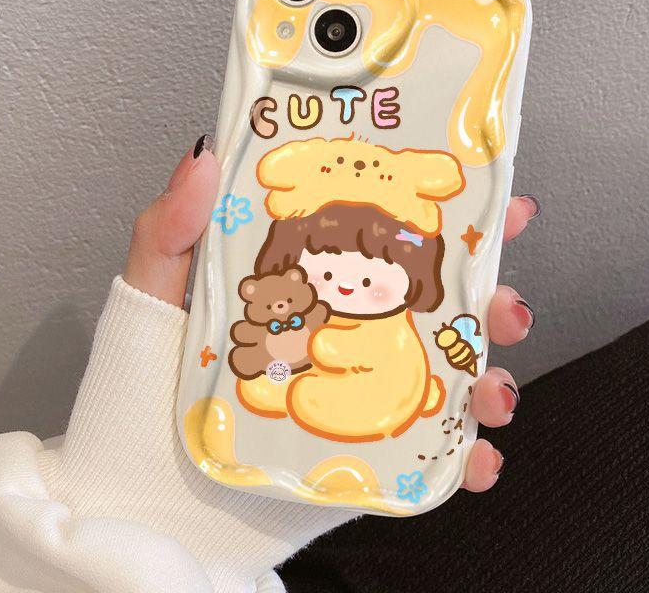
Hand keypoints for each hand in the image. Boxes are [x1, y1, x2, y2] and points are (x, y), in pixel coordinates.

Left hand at [124, 138, 538, 494]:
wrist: (142, 494)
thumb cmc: (141, 387)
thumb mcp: (153, 293)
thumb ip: (172, 228)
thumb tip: (205, 153)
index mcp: (305, 279)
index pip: (382, 233)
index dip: (442, 212)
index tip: (493, 196)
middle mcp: (340, 328)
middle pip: (435, 301)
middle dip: (490, 295)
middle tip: (506, 302)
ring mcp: (355, 389)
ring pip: (447, 371)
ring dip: (491, 376)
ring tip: (493, 388)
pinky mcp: (361, 448)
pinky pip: (429, 450)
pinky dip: (465, 456)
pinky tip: (475, 457)